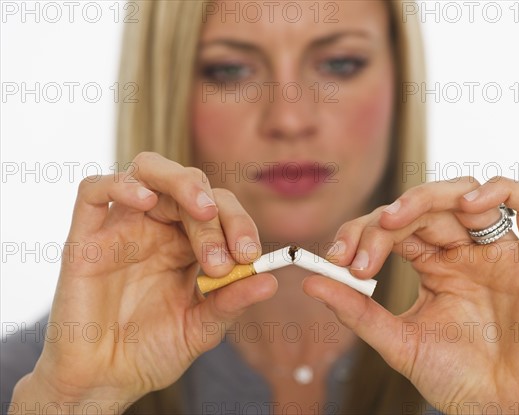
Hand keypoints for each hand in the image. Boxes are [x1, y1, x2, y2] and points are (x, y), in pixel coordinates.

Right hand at [13, 152, 276, 411]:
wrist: (104, 381)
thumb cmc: (152, 352)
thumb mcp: (200, 329)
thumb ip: (230, 303)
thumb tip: (271, 281)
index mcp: (188, 244)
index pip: (219, 210)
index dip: (239, 224)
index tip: (251, 256)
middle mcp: (157, 228)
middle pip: (191, 186)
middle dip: (217, 217)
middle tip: (223, 259)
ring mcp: (121, 228)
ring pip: (148, 170)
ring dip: (181, 182)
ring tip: (203, 211)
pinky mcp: (85, 237)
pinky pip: (94, 190)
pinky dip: (121, 184)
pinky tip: (146, 201)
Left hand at [304, 176, 518, 413]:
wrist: (502, 412)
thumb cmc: (455, 379)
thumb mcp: (398, 341)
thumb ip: (357, 311)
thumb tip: (309, 282)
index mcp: (435, 265)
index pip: (395, 226)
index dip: (363, 232)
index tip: (337, 261)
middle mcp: (465, 251)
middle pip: (424, 206)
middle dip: (385, 220)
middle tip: (360, 254)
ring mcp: (500, 251)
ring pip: (467, 193)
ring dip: (427, 195)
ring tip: (395, 218)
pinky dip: (501, 191)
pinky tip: (468, 205)